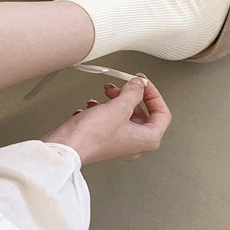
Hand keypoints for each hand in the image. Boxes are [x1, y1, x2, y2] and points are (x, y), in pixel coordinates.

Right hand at [42, 75, 171, 164]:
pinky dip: (103, 109)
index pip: (162, 113)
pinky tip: (93, 105)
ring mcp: (119, 143)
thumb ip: (133, 92)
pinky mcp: (104, 140)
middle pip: (142, 112)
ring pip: (125, 114)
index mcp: (147, 139)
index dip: (154, 94)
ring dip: (116, 100)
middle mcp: (136, 143)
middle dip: (131, 95)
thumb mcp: (119, 107)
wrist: (67, 147)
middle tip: (123, 85)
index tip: (143, 82)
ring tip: (106, 92)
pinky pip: (110, 120)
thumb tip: (139, 84)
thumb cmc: (92, 136)